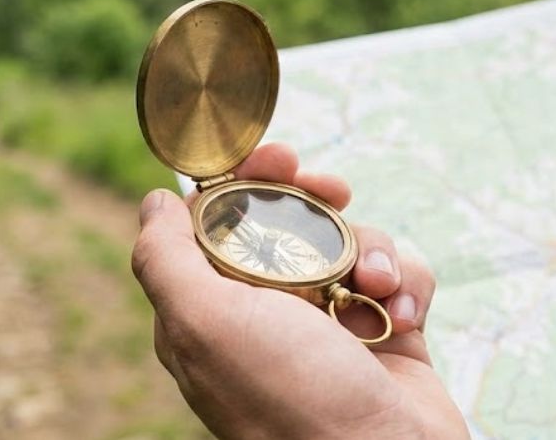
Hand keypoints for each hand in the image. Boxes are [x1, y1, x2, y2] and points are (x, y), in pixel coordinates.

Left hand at [132, 143, 468, 438]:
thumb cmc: (290, 398)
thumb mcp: (204, 324)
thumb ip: (166, 259)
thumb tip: (152, 202)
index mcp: (212, 308)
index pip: (219, 222)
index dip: (244, 181)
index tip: (272, 159)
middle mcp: (267, 313)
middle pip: (287, 221)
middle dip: (312, 199)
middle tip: (331, 189)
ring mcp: (328, 323)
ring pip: (349, 240)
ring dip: (369, 249)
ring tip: (374, 284)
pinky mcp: (384, 332)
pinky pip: (396, 275)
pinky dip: (404, 284)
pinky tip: (401, 315)